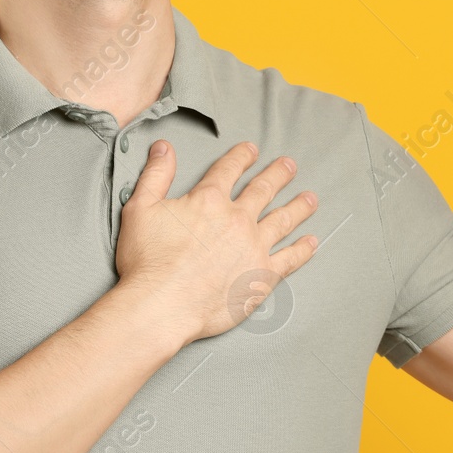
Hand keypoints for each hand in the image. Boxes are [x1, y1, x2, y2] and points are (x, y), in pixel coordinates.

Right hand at [115, 140, 318, 345]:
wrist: (162, 304)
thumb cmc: (148, 262)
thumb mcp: (141, 209)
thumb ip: (155, 175)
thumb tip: (164, 148)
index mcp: (209, 201)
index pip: (229, 170)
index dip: (241, 157)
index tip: (251, 150)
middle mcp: (237, 219)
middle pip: (263, 190)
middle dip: (278, 174)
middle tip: (289, 166)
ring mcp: (254, 246)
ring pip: (283, 220)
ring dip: (299, 207)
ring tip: (310, 198)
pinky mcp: (262, 275)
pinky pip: (290, 258)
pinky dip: (303, 250)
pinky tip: (312, 242)